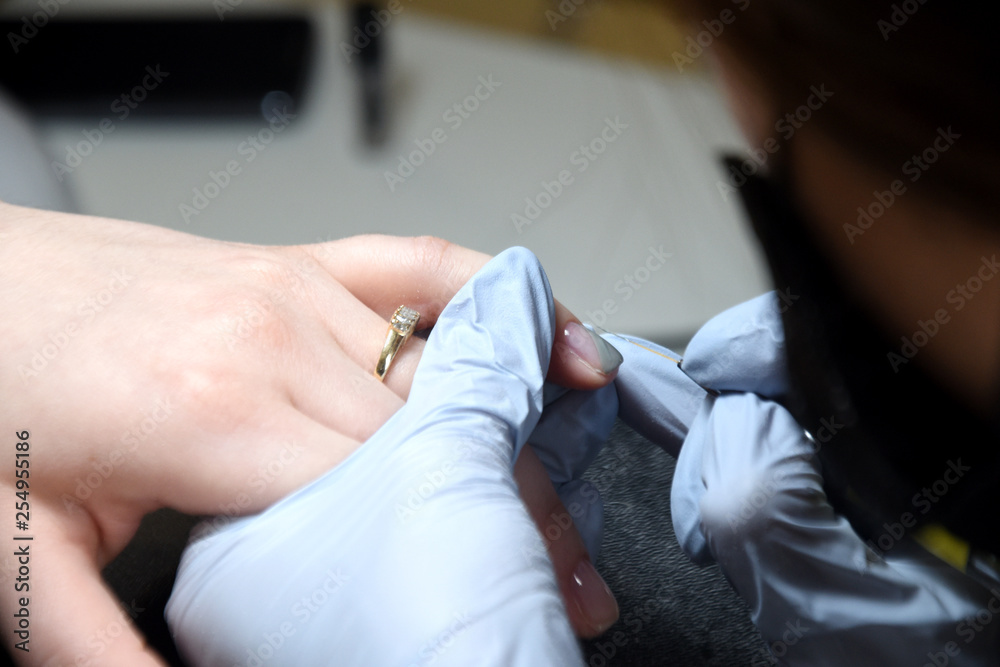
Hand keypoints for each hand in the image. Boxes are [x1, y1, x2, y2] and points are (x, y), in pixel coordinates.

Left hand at [0, 203, 617, 664]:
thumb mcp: (20, 554)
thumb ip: (103, 653)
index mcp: (211, 416)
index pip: (388, 495)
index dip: (462, 554)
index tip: (507, 604)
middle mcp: (271, 340)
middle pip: (437, 438)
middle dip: (513, 511)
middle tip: (566, 577)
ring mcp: (292, 287)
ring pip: (445, 366)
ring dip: (520, 432)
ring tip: (573, 492)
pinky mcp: (296, 260)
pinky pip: (421, 267)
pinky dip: (499, 296)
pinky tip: (547, 328)